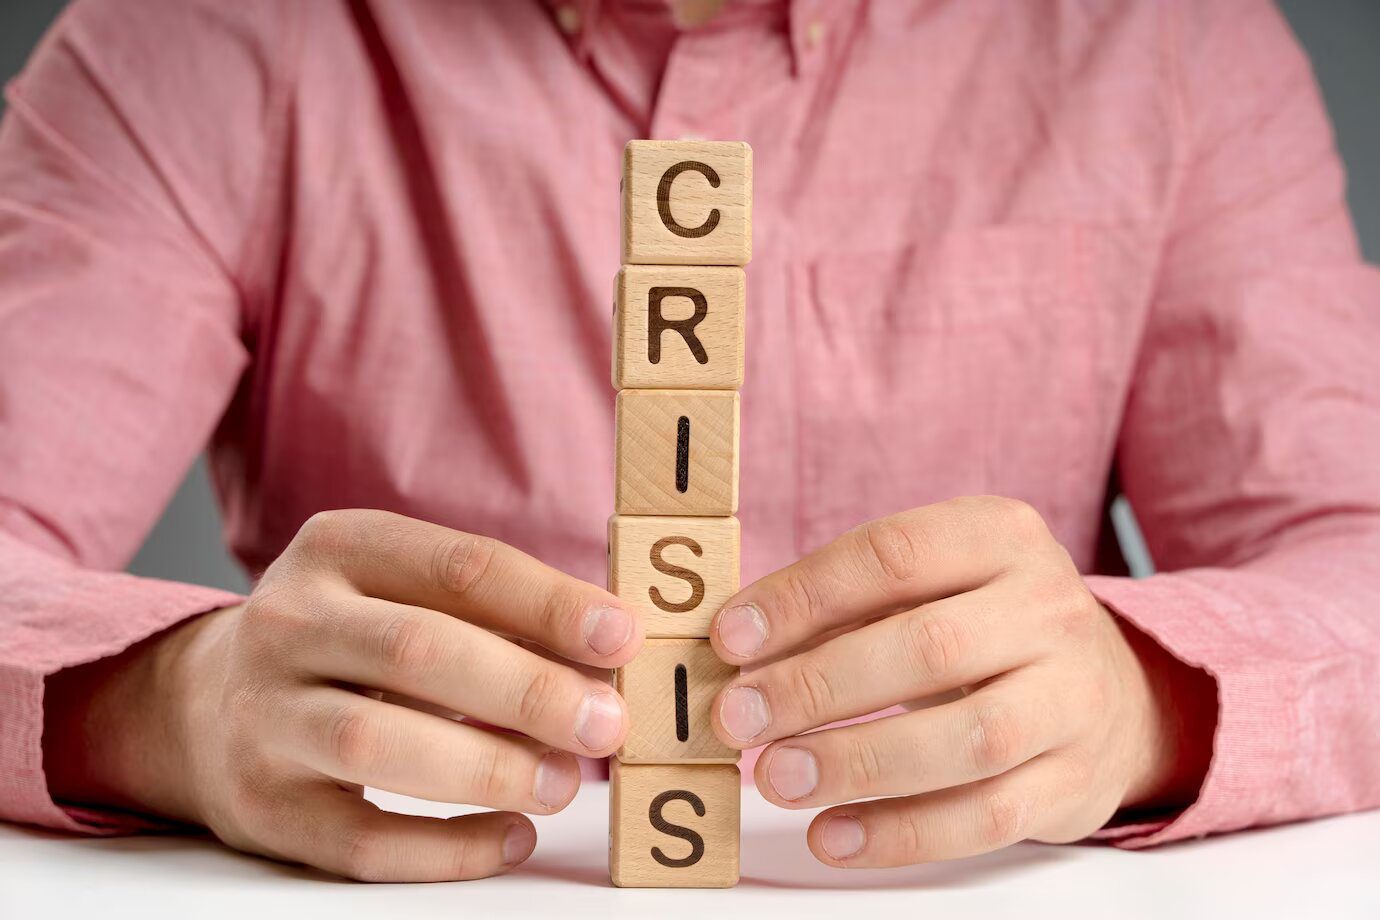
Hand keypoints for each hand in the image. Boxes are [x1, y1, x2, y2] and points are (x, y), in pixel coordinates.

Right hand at [44, 510, 642, 880]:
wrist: (202, 703)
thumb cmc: (348, 639)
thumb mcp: (402, 589)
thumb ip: (496, 612)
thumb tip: (610, 655)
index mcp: (340, 548)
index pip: (460, 566)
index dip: (549, 604)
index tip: (622, 638)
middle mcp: (289, 621)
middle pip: (418, 650)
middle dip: (527, 690)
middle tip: (606, 723)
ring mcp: (265, 716)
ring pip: (379, 743)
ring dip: (489, 767)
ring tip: (563, 783)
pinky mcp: (263, 807)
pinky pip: (360, 840)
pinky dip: (446, 848)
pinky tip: (511, 836)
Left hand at [707, 496, 1212, 867]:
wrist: (1107, 691)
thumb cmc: (981, 628)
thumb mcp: (929, 587)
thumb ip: (843, 607)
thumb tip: (738, 648)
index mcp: (1001, 536)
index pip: (894, 555)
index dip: (803, 597)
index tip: (731, 638)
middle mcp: (1049, 609)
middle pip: (930, 646)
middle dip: (819, 685)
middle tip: (739, 717)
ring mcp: (1073, 698)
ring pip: (966, 737)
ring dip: (856, 762)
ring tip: (776, 777)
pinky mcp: (1075, 782)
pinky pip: (987, 818)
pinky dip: (901, 832)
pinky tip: (833, 833)